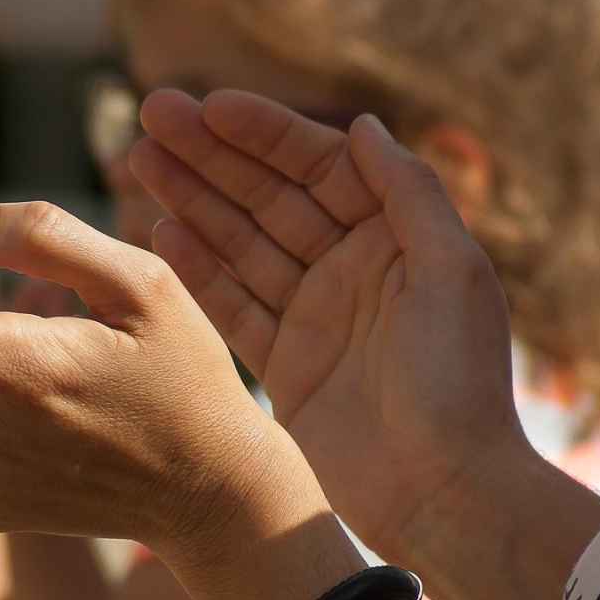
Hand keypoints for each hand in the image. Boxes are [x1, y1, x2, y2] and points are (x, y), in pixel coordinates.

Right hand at [127, 89, 529, 564]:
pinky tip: (159, 231)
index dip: (265, 133)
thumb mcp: (453, 272)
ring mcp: (316, 318)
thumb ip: (410, 191)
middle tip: (150, 116)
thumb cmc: (460, 382)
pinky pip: (234, 306)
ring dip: (193, 201)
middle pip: (271, 197)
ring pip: (243, 244)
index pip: (320, 167)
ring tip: (139, 161)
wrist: (445, 492)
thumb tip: (362, 124)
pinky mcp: (287, 368)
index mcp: (397, 240)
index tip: (208, 107)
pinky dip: (198, 269)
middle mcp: (354, 271)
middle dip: (213, 156)